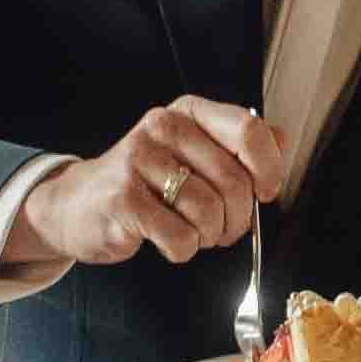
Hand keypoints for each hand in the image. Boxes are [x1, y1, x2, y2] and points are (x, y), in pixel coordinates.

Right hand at [12, 97, 283, 273]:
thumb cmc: (145, 183)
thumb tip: (283, 140)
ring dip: (209, 236)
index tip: (265, 193)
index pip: (249, 130)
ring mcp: (139, 161)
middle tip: (223, 229)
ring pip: (209, 212)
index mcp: (188, 112)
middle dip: (238, 219)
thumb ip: (238, 147)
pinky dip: (183, 249)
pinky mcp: (123, 199)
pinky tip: (168, 241)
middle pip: (234, 180)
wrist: (77, 205)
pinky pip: (180, 236)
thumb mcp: (192, 154)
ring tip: (193, 233)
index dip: (268, 169)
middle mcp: (163, 127)